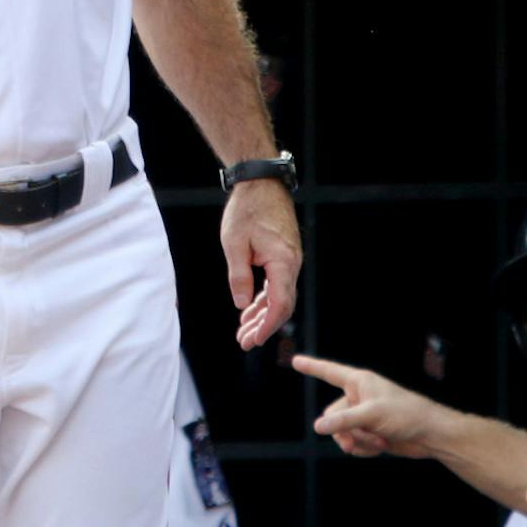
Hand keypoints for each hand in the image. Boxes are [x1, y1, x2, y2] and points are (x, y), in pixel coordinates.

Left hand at [221, 177, 299, 348]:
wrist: (261, 184)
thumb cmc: (247, 210)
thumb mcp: (234, 244)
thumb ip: (239, 276)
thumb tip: (242, 304)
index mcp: (283, 261)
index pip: (279, 303)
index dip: (267, 325)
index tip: (253, 340)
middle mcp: (292, 263)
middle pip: (282, 304)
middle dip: (264, 326)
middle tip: (245, 342)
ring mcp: (289, 260)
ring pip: (279, 296)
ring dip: (262, 314)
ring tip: (244, 332)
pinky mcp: (283, 256)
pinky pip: (276, 284)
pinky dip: (263, 299)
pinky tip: (249, 310)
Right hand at [291, 354, 442, 457]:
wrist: (429, 436)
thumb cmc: (405, 414)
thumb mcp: (371, 415)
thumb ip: (343, 421)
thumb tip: (317, 427)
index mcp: (358, 382)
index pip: (328, 371)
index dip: (311, 366)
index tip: (295, 360)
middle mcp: (358, 397)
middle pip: (332, 415)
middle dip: (344, 431)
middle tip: (354, 441)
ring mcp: (363, 416)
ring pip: (342, 432)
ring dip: (357, 441)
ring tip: (377, 442)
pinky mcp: (370, 433)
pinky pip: (353, 442)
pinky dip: (364, 448)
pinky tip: (380, 447)